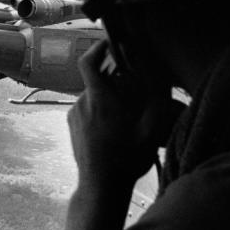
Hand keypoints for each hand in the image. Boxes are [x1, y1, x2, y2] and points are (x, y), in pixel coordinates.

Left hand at [69, 40, 174, 186]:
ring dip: (109, 97)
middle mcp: (82, 102)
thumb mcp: (151, 127)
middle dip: (115, 79)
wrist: (101, 187)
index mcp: (99, 99)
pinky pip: (88, 108)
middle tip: (135, 90)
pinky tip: (116, 127)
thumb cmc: (128, 158)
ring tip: (128, 116)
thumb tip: (156, 69)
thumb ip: (155, 94)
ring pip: (94, 94)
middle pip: (97, 78)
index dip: (98, 47)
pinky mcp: (72, 125)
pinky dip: (101, 109)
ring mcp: (74, 114)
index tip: (112, 42)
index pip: (88, 60)